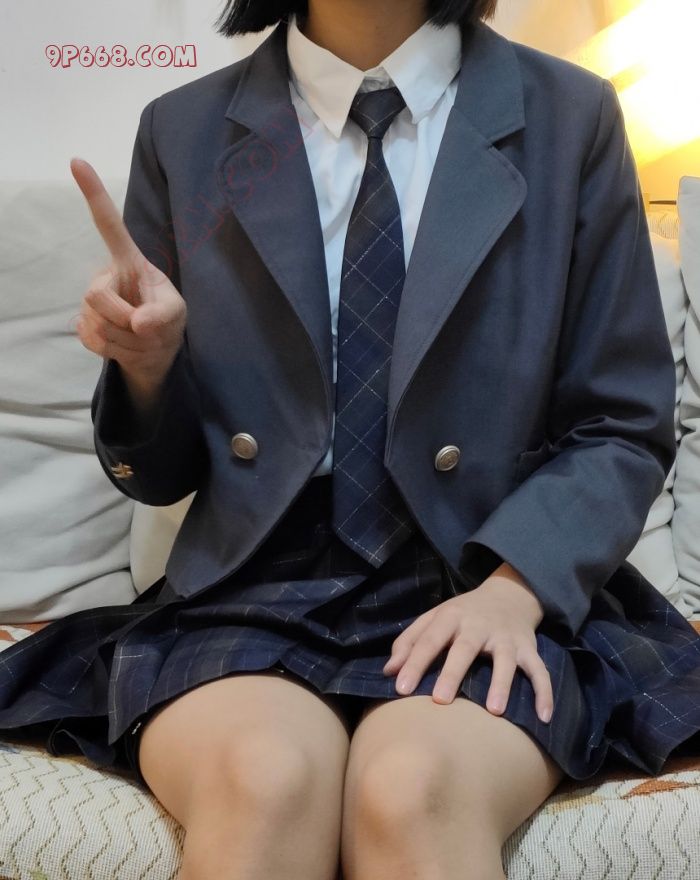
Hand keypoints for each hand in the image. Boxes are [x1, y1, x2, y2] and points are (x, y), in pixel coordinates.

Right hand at [70, 157, 186, 383]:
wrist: (154, 354)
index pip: (109, 225)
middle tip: (146, 330)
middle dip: (125, 320)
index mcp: (129, 263)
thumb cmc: (167, 322)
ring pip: (99, 325)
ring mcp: (91, 303)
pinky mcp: (84, 326)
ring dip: (129, 341)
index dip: (94, 194)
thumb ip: (164, 316)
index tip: (77, 161)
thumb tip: (138, 323)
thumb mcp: (177, 315)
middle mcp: (105, 277)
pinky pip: (95, 342)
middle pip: (97, 296)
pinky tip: (127, 346)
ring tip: (142, 338)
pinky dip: (119, 352)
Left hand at [382, 562, 553, 723]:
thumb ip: (409, 642)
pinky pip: (540, 671)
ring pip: (505, 659)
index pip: (430, 639)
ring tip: (494, 711)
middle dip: (453, 673)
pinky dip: (545, 692)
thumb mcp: (434, 618)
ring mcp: (506, 637)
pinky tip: (544, 717)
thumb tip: (389, 671)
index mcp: (451, 617)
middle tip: (440, 701)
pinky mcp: (528, 648)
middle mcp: (479, 625)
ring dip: (501, 683)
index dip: (414, 663)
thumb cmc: (462, 614)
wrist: (509, 594)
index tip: (401, 688)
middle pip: (465, 648)